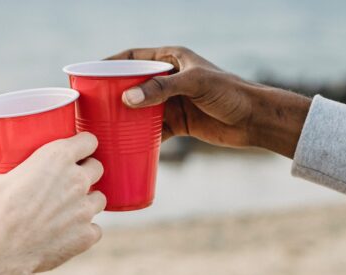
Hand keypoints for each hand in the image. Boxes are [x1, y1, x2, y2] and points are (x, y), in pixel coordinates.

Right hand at [0, 132, 105, 274]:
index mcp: (56, 158)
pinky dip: (85, 231)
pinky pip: (95, 229)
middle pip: (98, 168)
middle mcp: (77, 180)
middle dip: (87, 172)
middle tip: (70, 181)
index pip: (88, 140)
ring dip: (87, 202)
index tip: (79, 150)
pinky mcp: (87, 235)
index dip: (84, 145)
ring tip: (70, 209)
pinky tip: (70, 234)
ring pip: (100, 199)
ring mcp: (85, 209)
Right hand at [107, 46, 311, 157]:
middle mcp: (170, 79)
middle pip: (132, 84)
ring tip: (102, 127)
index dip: (111, 63)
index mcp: (172, 59)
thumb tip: (127, 98)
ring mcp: (173, 102)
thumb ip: (161, 89)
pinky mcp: (179, 123)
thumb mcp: (194, 84)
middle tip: (90, 104)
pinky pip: (153, 130)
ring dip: (124, 118)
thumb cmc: (230, 93)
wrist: (255, 119)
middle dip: (112, 93)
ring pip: (140, 109)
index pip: (134, 56)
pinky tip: (126, 146)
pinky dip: (140, 138)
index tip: (90, 73)